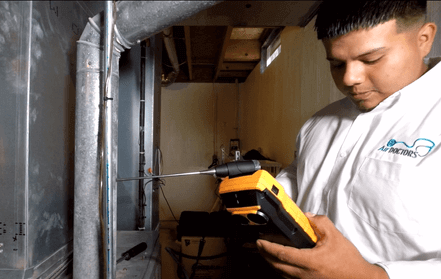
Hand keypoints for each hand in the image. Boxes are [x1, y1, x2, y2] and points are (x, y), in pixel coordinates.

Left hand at [256, 213, 388, 278]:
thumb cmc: (348, 261)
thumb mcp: (335, 236)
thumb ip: (319, 223)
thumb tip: (306, 216)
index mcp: (310, 261)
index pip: (282, 254)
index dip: (267, 248)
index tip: (259, 242)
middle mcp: (305, 274)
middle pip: (277, 265)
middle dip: (265, 255)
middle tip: (258, 246)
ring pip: (282, 273)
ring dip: (272, 263)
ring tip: (267, 253)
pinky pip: (290, 278)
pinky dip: (282, 270)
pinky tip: (282, 263)